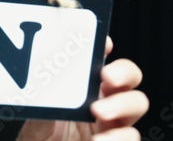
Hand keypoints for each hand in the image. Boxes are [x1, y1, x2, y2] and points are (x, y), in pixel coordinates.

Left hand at [17, 37, 148, 140]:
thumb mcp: (36, 122)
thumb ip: (43, 105)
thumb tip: (42, 83)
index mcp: (83, 89)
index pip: (99, 61)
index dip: (104, 47)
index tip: (102, 42)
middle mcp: (103, 102)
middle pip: (129, 76)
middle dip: (122, 71)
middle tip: (106, 76)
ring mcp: (113, 124)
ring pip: (137, 103)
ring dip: (121, 104)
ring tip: (98, 111)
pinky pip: (130, 136)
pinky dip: (118, 137)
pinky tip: (99, 140)